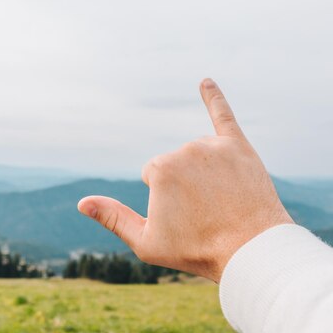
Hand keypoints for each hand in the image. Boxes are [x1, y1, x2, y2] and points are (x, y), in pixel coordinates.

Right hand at [78, 79, 292, 282]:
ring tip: (222, 201)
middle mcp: (185, 149)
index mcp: (159, 169)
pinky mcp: (239, 146)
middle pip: (175, 164)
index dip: (166, 201)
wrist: (251, 251)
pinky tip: (205, 82)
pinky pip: (223, 116)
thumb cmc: (196, 250)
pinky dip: (214, 98)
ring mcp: (214, 146)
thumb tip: (82, 202)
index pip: (153, 176)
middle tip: (206, 213)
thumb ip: (112, 218)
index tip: (185, 218)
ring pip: (196, 154)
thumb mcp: (146, 242)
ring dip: (203, 173)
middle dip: (184, 186)